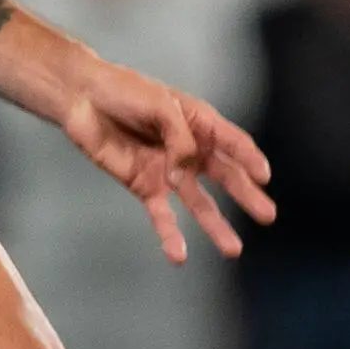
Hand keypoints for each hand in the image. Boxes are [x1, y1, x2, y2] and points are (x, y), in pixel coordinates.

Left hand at [59, 58, 274, 265]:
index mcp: (199, 123)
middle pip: (224, 175)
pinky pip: (161, 214)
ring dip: (215, 225)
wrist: (81, 98)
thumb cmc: (123, 91)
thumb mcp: (160, 105)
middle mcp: (189, 150)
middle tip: (267, 215)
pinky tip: (178, 256)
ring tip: (234, 250)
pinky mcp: (144, 186)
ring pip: (198, 202)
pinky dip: (170, 235)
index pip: (232, 142)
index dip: (249, 158)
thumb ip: (178, 138)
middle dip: (245, 195)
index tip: (264, 176)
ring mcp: (168, 171)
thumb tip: (184, 173)